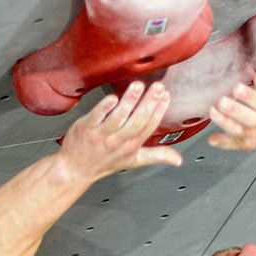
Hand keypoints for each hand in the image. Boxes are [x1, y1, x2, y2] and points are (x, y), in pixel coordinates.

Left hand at [57, 82, 183, 180]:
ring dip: (129, 100)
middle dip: (149, 102)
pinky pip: (97, 116)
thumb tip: (178, 160)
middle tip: (157, 87)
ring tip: (138, 86)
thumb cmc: (104, 162)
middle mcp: (118, 141)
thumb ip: (157, 156)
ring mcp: (102, 134)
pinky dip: (105, 107)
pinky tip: (113, 97)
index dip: (159, 111)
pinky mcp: (87, 128)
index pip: (149, 126)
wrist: (76, 169)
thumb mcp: (133, 161)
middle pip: (137, 120)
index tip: (165, 96)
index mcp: (131, 146)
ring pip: (119, 116)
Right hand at [206, 70, 255, 150]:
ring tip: (236, 89)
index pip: (235, 130)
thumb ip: (227, 141)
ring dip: (247, 95)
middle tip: (222, 102)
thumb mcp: (246, 141)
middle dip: (234, 110)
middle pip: (248, 118)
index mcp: (249, 132)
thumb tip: (211, 140)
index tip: (213, 111)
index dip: (223, 122)